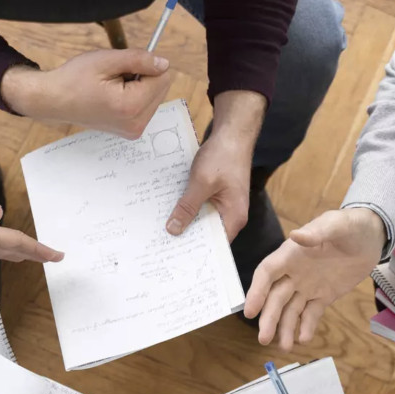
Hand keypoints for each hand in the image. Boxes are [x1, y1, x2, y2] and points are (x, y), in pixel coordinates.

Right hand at [0, 50, 173, 138]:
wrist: (55, 100)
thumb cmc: (75, 78)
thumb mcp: (107, 60)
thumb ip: (139, 59)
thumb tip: (165, 63)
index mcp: (131, 106)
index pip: (163, 77)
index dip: (145, 65)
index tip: (123, 66)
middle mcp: (136, 124)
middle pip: (161, 88)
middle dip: (143, 77)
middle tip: (115, 77)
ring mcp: (134, 131)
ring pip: (155, 97)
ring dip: (139, 86)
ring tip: (112, 87)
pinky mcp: (131, 132)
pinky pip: (146, 106)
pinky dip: (135, 97)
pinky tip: (114, 96)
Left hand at [166, 91, 265, 239]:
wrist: (232, 134)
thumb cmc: (223, 156)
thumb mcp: (202, 182)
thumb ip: (188, 207)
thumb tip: (173, 230)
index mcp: (233, 217)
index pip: (214, 245)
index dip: (195, 252)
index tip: (174, 259)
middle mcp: (231, 215)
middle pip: (206, 235)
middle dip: (186, 239)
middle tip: (161, 248)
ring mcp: (224, 205)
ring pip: (201, 221)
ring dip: (185, 223)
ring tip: (161, 234)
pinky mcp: (217, 196)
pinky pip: (200, 208)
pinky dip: (187, 209)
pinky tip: (170, 211)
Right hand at [246, 208, 385, 349]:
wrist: (371, 236)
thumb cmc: (351, 225)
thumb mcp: (336, 225)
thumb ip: (317, 232)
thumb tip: (295, 235)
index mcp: (291, 254)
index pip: (267, 274)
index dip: (256, 292)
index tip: (249, 312)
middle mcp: (294, 273)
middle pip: (275, 298)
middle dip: (269, 319)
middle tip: (264, 339)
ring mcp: (308, 286)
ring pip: (291, 310)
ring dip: (285, 328)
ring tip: (285, 347)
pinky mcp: (324, 296)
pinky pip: (311, 314)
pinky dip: (307, 326)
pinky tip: (304, 338)